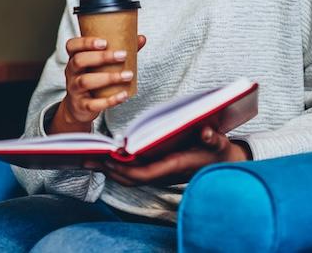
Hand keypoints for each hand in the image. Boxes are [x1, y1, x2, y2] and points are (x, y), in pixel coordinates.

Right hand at [50, 34, 146, 131]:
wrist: (79, 107)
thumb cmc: (93, 79)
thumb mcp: (100, 65)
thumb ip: (119, 50)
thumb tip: (141, 38)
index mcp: (75, 58)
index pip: (72, 45)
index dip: (86, 42)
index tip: (104, 42)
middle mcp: (71, 72)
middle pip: (79, 61)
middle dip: (101, 57)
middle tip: (122, 55)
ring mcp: (74, 89)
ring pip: (86, 81)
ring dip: (109, 77)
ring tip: (128, 75)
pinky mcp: (81, 105)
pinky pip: (93, 103)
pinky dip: (110, 100)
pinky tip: (124, 95)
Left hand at [84, 126, 251, 186]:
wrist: (225, 164)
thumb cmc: (219, 151)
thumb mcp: (219, 142)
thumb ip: (213, 138)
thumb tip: (206, 133)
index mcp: (175, 166)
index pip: (145, 173)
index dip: (125, 169)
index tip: (109, 158)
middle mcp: (164, 174)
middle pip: (131, 178)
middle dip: (109, 171)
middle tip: (86, 158)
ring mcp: (161, 175)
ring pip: (130, 177)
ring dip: (110, 170)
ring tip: (89, 160)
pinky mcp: (159, 171)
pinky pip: (135, 173)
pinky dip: (119, 168)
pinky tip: (107, 159)